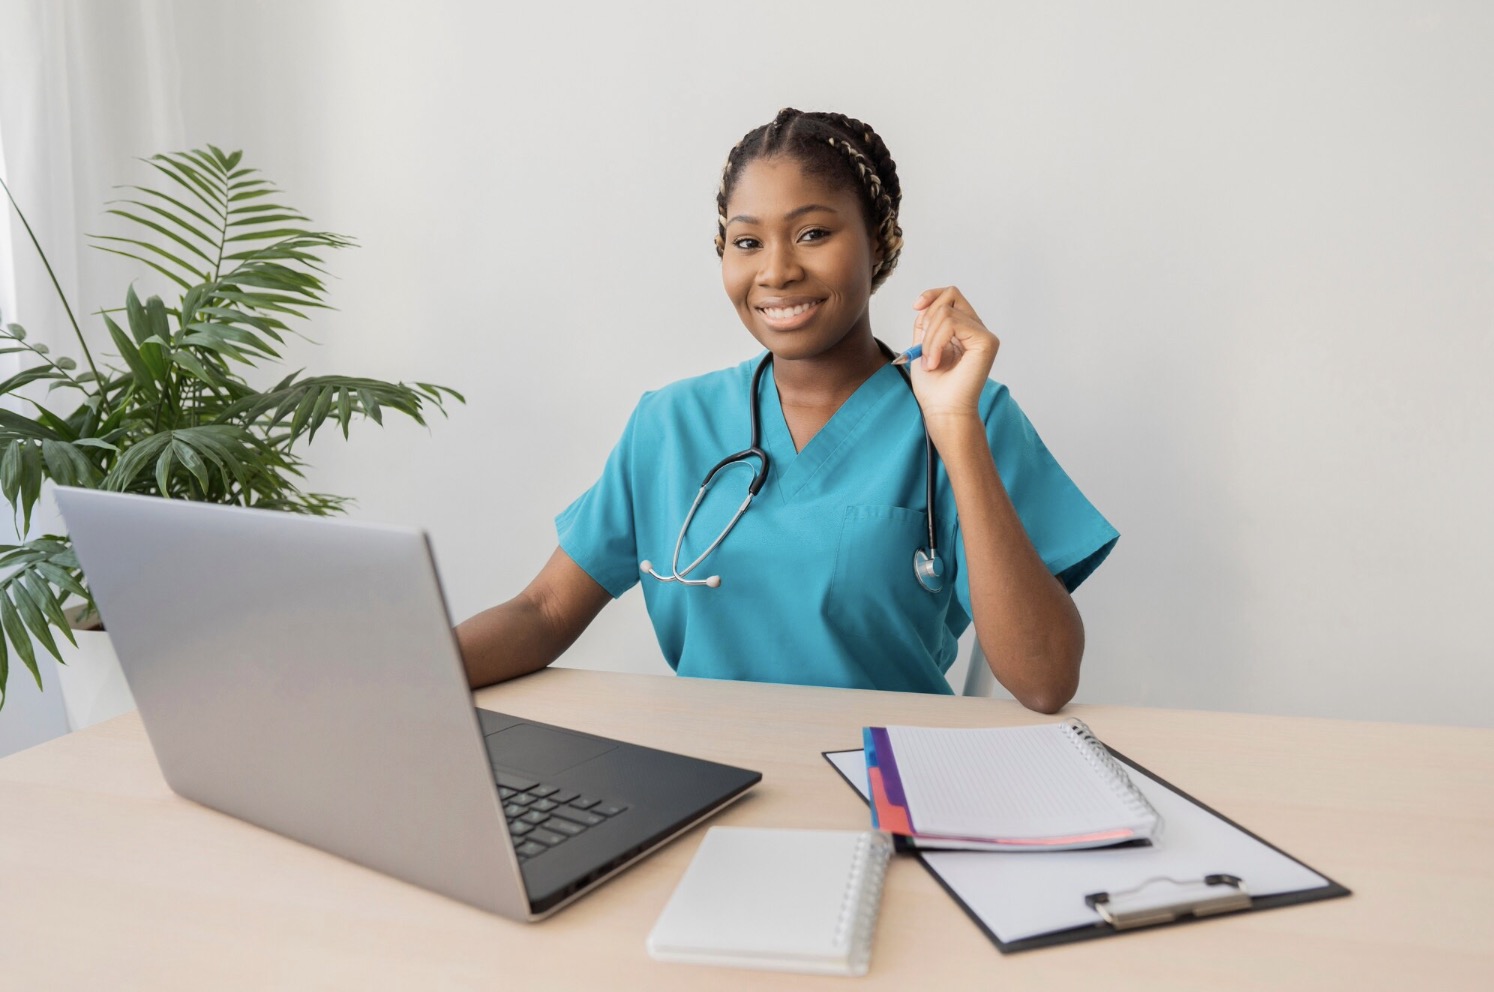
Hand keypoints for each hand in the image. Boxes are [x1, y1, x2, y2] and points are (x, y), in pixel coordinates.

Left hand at [907, 286, 998, 421]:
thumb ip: (926, 323)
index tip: (916, 307)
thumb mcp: (922, 346)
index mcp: (964, 329)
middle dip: (927, 319)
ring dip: (929, 339)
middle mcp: (977, 329)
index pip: (951, 295)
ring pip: (946, 312)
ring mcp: (984, 334)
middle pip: (950, 295)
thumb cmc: (934, 386)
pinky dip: (936, 343)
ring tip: (929, 361)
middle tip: (923, 350)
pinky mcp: (986, 341)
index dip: (931, 295)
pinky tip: (934, 362)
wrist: (942, 410)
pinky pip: (953, 323)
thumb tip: (924, 304)